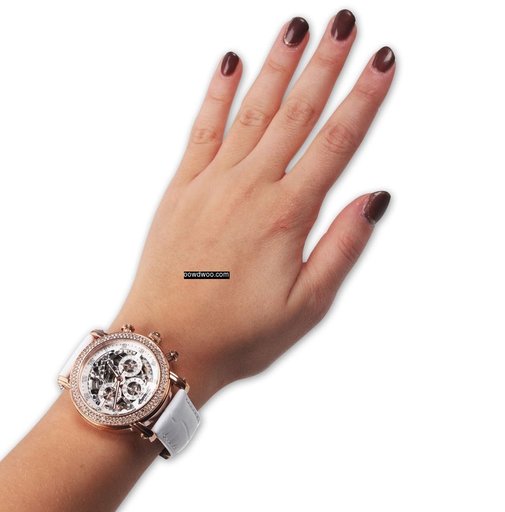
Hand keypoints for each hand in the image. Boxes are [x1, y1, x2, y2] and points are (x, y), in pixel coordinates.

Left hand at [111, 12, 394, 407]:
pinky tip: (229, 65)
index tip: (380, 64)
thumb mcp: (306, 305)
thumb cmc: (236, 333)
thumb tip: (373, 199)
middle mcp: (249, 188)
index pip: (336, 144)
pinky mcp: (181, 189)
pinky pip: (201, 130)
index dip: (363, 100)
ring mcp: (211, 183)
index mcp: (285, 215)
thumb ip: (341, 247)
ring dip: (276, 67)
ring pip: (251, 111)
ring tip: (296, 29)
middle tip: (346, 27)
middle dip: (325, 66)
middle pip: (296, 114)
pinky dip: (217, 95)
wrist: (167, 342)